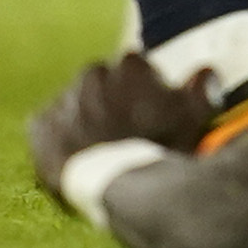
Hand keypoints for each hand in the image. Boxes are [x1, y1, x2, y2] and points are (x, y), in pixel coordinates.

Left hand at [29, 49, 201, 210]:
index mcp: (131, 63)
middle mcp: (94, 72)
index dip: (147, 93)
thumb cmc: (160, 148)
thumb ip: (203, 87)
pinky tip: (76, 155)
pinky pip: (51, 124)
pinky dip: (61, 135)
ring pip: (78, 103)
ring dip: (88, 117)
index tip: (151, 117)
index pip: (138, 70)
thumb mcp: (195, 117)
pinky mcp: (41, 124)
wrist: (114, 183)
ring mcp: (65, 97)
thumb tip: (206, 72)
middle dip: (114, 101)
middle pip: (106, 83)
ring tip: (101, 148)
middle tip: (126, 133)